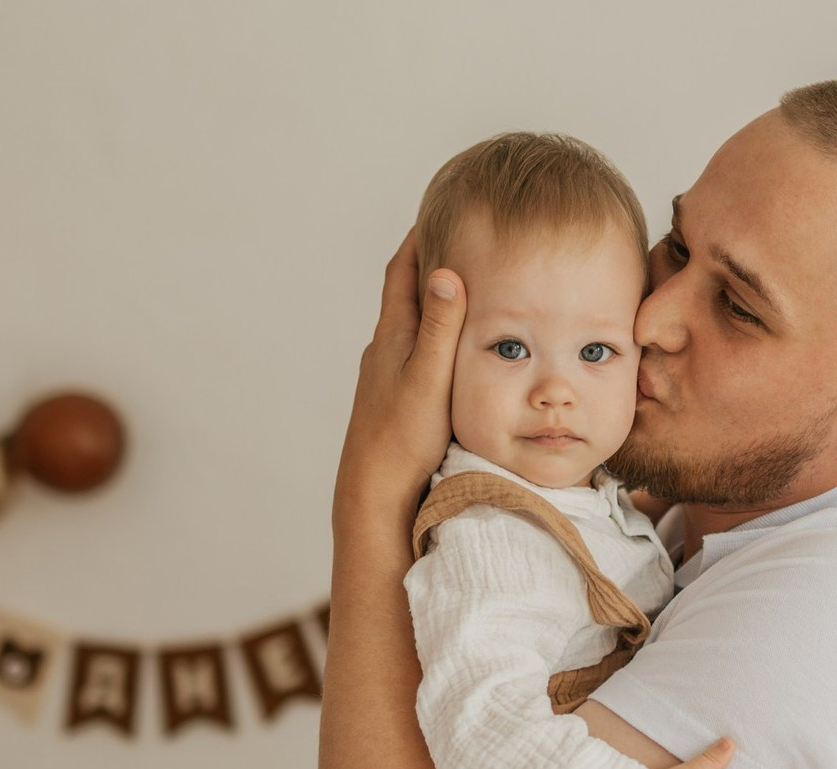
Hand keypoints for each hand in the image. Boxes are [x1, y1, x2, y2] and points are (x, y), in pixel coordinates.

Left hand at [336, 231, 466, 508]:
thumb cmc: (402, 439)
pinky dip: (433, 338)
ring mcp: (386, 377)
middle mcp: (384, 351)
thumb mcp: (430, 379)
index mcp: (392, 337)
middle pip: (406, 294)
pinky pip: (416, 354)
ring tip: (463, 287)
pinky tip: (449, 350)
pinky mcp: (394, 401)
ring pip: (411, 327)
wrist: (373, 492)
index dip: (420, 236)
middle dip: (429, 263)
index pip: (403, 271)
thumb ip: (441, 328)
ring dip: (433, 304)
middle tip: (459, 237)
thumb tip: (446, 272)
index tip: (441, 208)